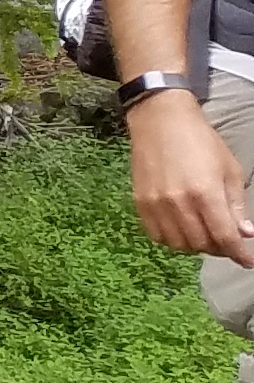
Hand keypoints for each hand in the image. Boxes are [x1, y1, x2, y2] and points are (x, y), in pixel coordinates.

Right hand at [129, 90, 253, 257]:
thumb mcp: (229, 170)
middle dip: (219, 248)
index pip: (225, 237)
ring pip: (179, 244)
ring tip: (204, 234)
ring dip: (196, 246)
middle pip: (202, 244)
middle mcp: (179, 203)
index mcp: (205, 193)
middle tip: (227, 241)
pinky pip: (157, 236)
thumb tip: (245, 233)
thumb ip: (236, 205)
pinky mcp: (140, 202)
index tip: (248, 261)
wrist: (160, 121)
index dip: (239, 254)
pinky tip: (182, 229)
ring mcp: (156, 204)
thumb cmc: (201, 141)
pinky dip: (173, 240)